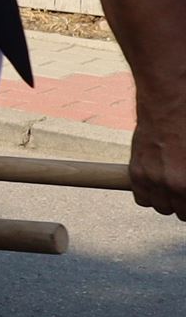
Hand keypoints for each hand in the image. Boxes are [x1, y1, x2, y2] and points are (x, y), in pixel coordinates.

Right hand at [131, 97, 184, 219]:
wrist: (168, 102)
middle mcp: (172, 185)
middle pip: (180, 214)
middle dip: (185, 203)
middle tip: (185, 189)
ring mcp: (152, 179)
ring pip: (161, 208)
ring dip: (168, 201)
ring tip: (174, 188)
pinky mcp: (136, 172)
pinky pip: (142, 199)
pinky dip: (150, 195)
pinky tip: (158, 184)